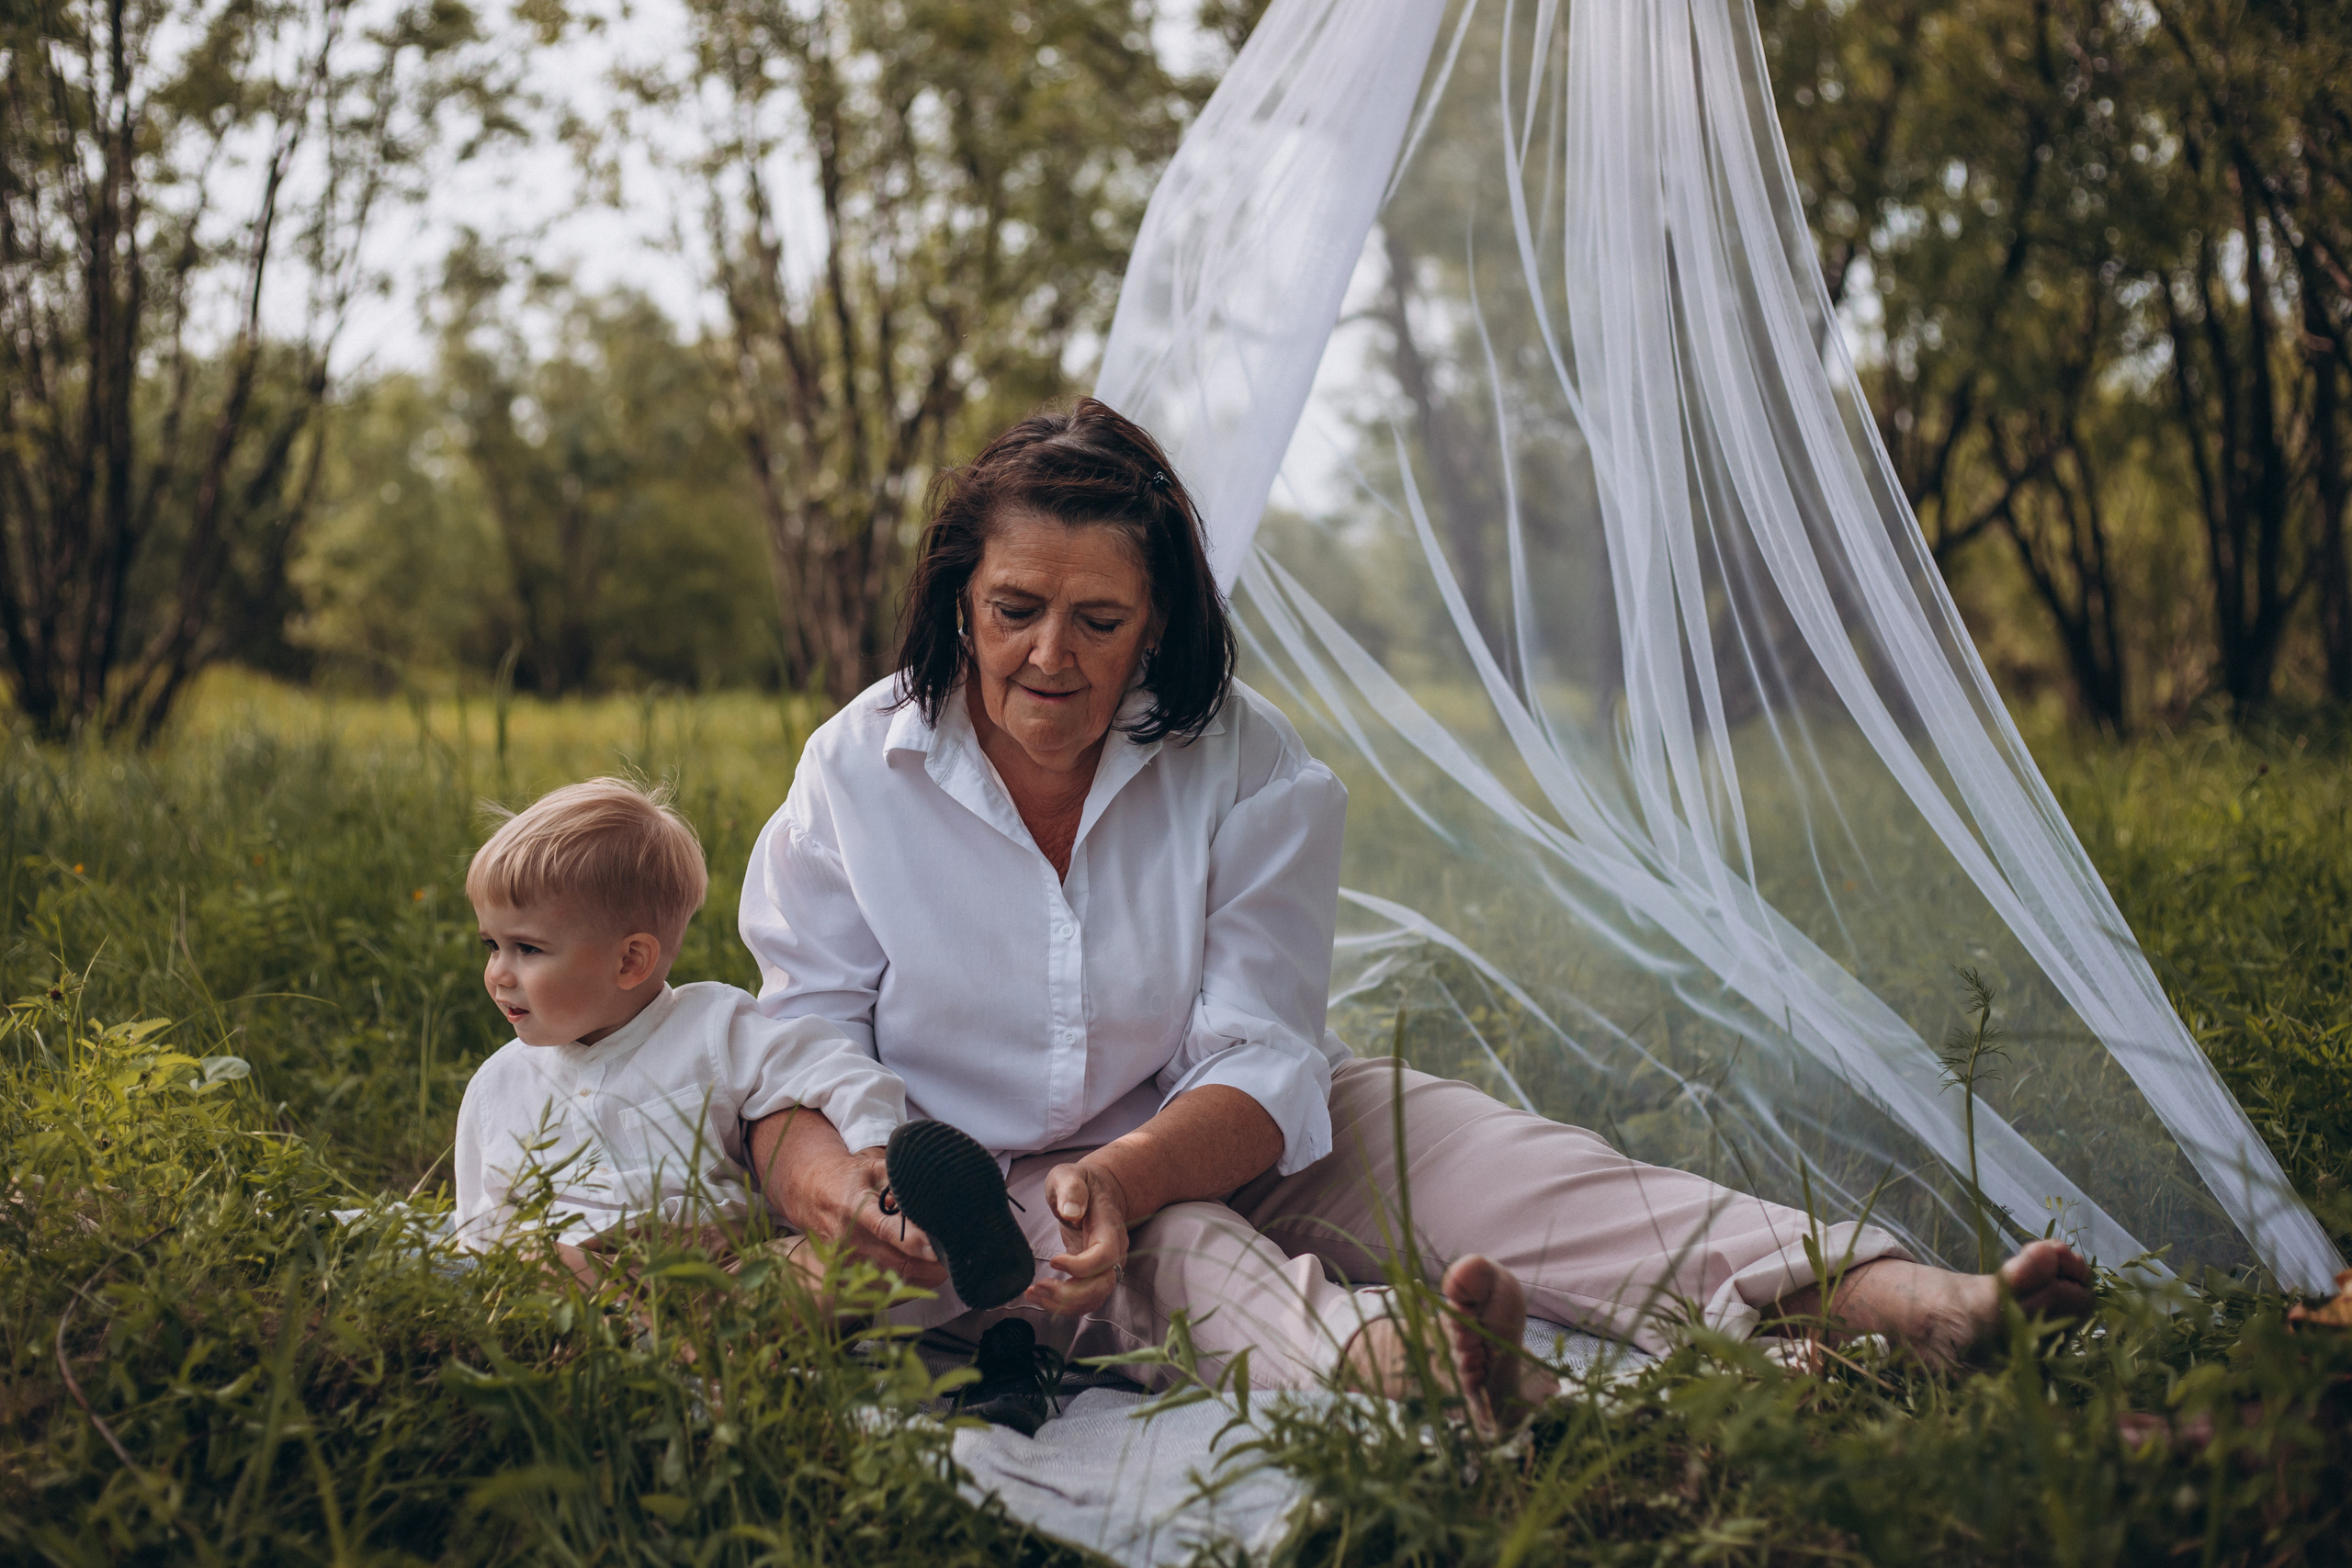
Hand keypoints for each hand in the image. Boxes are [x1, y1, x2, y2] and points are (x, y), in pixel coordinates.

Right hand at [752, 1107, 945, 1288]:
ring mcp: (847, 1262)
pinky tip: (923, 1269)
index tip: (939, 1248)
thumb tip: (936, 1188)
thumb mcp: (875, 1168)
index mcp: (857, 1208)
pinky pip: (887, 1288)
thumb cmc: (850, 1179)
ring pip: (896, 1280)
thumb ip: (903, 1179)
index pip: (889, 1230)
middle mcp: (850, 1239)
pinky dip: (910, 1282)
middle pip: (899, 1263)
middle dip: (933, 1263)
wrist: (812, 1194)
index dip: (916, 1242)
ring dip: (925, 1275)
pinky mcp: (847, 1276)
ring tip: (945, 1261)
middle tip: (957, 1253)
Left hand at [1024, 1158, 1130, 1314]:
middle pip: (1102, 1285)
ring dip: (1063, 1304)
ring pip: (1093, 1298)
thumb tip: (1071, 1212)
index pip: (1105, 1256)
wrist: (1098, 1190)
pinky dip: (1062, 1304)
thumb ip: (1071, 1189)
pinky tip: (1038, 1296)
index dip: (1081, 1266)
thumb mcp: (1071, 1175)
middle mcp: (1113, 1252)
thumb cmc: (1081, 1183)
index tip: (1054, 1261)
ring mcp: (1104, 1266)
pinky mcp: (1091, 1274)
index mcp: (1109, 1228)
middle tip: (1039, 1287)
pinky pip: (1084, 1298)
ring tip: (1033, 1294)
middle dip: (1070, 1294)